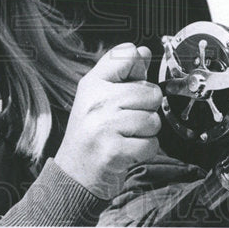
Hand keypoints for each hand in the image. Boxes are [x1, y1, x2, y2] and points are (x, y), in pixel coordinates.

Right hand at [54, 43, 162, 198]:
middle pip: (150, 91)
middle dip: (147, 109)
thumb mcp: (100, 98)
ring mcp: (103, 126)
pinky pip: (151, 144)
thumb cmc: (91, 134)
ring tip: (126, 136)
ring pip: (153, 120)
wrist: (74, 175)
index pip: (126, 54)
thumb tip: (143, 52)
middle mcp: (96, 101)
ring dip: (146, 133)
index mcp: (92, 84)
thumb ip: (123, 74)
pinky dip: (145, 151)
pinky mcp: (113, 150)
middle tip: (127, 121)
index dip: (137, 69)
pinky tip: (128, 151)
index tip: (129, 84)